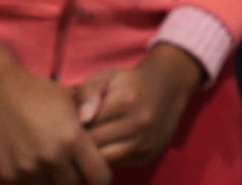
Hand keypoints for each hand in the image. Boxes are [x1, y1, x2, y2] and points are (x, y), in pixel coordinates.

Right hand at [0, 24, 112, 184]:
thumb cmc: (37, 93)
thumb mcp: (72, 101)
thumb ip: (92, 121)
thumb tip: (110, 142)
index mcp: (72, 139)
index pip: (99, 176)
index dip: (102, 176)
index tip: (97, 170)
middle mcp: (51, 158)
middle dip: (79, 181)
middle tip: (75, 170)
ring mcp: (27, 169)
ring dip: (56, 183)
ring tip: (55, 170)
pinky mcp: (6, 175)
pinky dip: (34, 183)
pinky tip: (35, 169)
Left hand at [76, 44, 204, 168]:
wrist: (168, 87)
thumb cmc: (128, 82)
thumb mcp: (105, 78)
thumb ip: (88, 93)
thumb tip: (82, 119)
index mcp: (126, 101)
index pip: (85, 128)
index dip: (74, 127)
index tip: (73, 122)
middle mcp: (139, 123)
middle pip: (95, 146)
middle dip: (84, 141)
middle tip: (82, 132)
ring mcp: (146, 142)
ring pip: (106, 160)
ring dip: (97, 152)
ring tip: (95, 139)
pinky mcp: (149, 155)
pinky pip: (119, 164)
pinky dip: (111, 157)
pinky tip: (110, 144)